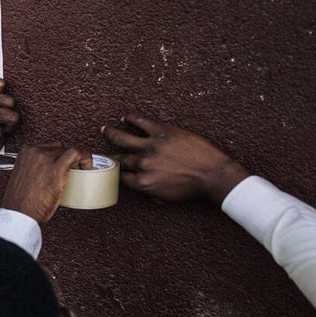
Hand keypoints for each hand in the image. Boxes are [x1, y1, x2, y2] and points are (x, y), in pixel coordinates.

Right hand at [2, 143, 92, 223]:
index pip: (48, 146)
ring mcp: (45, 158)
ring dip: (77, 159)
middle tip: (73, 169)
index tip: (63, 162)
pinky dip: (85, 158)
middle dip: (66, 158)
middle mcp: (34, 152)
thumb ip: (33, 171)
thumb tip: (45, 174)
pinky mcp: (57, 168)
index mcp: (25, 152)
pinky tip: (87, 166)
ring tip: (81, 170)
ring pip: (67, 150)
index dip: (58, 155)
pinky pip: (76, 154)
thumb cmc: (20, 202)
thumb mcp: (23, 178)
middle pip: (58, 148)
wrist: (19, 213)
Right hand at [101, 113, 247, 203]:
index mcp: (143, 182)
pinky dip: (131, 119)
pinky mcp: (161, 132)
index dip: (115, 173)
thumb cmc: (193, 187)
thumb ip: (152, 194)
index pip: (122, 177)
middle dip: (110, 156)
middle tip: (104, 152)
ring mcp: (150, 147)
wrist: (212, 174)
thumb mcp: (168, 198)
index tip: (112, 168)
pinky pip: (141, 122)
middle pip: (120, 159)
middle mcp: (143, 164)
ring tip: (105, 129)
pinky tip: (126, 117)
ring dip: (111, 133)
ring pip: (122, 138)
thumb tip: (145, 192)